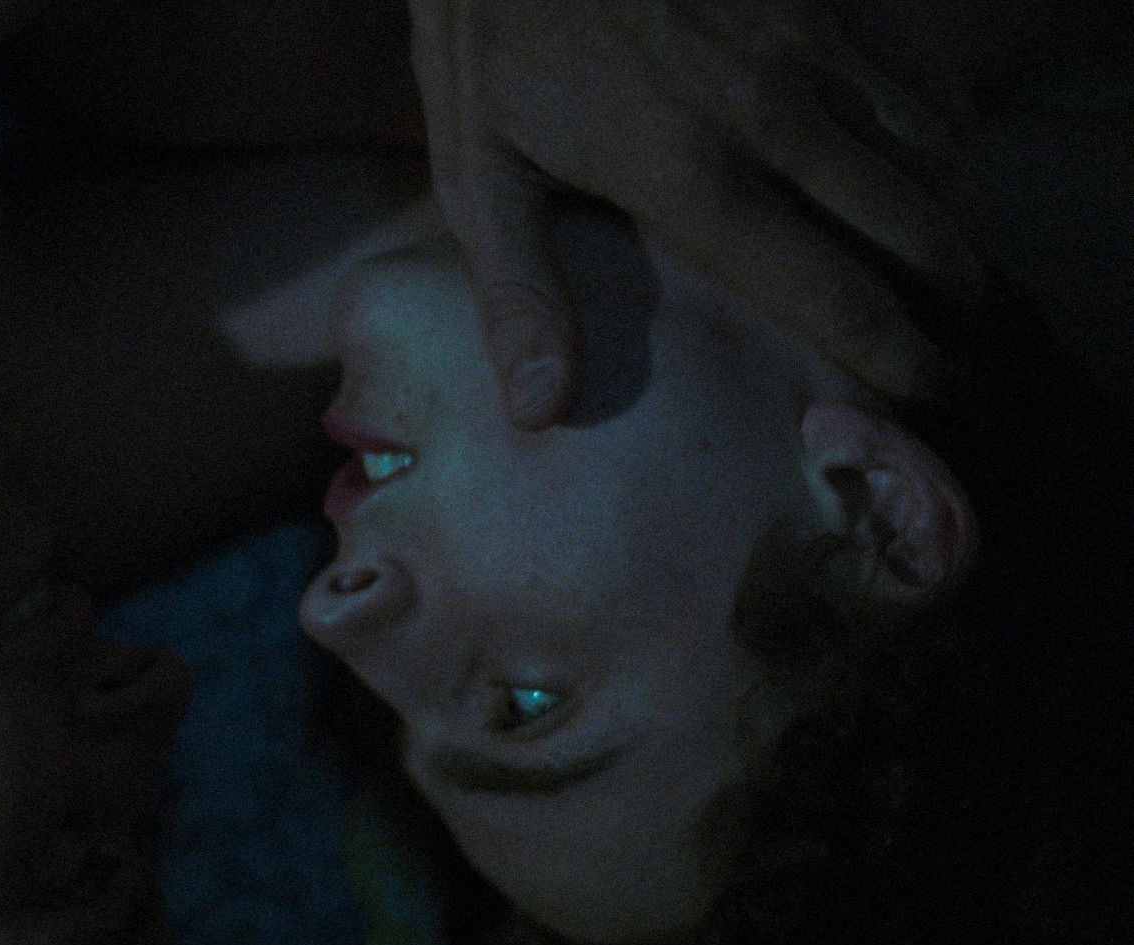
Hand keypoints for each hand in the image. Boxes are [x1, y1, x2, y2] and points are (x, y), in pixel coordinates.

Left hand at [410, 0, 985, 427]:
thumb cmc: (495, 49)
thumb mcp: (482, 177)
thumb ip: (523, 298)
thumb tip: (542, 412)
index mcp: (692, 179)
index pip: (835, 296)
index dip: (898, 359)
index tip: (928, 398)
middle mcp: (772, 112)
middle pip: (919, 230)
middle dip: (952, 297)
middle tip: (954, 339)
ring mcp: (808, 40)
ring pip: (936, 148)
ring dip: (948, 213)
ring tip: (938, 263)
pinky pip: (920, 73)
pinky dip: (936, 128)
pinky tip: (913, 165)